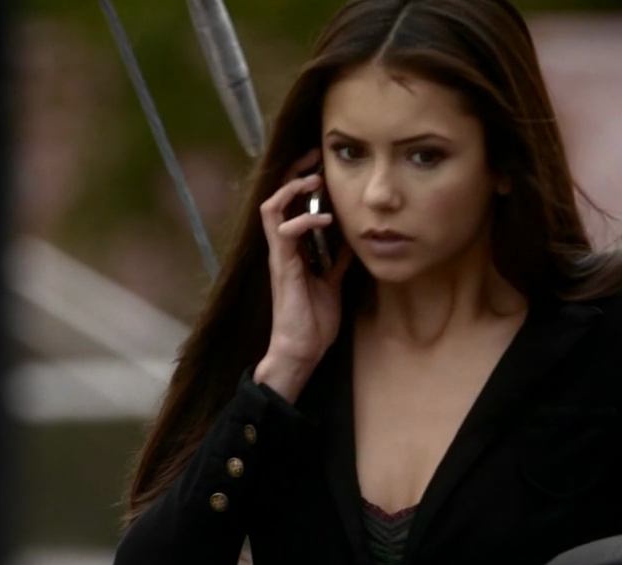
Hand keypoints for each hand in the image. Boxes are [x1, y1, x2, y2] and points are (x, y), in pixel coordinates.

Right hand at [255, 149, 355, 400]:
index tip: (321, 166)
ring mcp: (280, 255)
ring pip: (272, 208)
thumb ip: (336, 259)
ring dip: (293, 190)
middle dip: (294, 174)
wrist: (301, 350)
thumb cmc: (314, 321)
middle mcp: (283, 248)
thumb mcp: (333, 282)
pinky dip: (304, 220)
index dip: (302, 182)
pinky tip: (325, 219)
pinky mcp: (282, 266)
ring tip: (314, 182)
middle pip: (277, 197)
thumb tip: (349, 239)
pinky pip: (283, 233)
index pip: (290, 205)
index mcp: (294, 249)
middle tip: (314, 158)